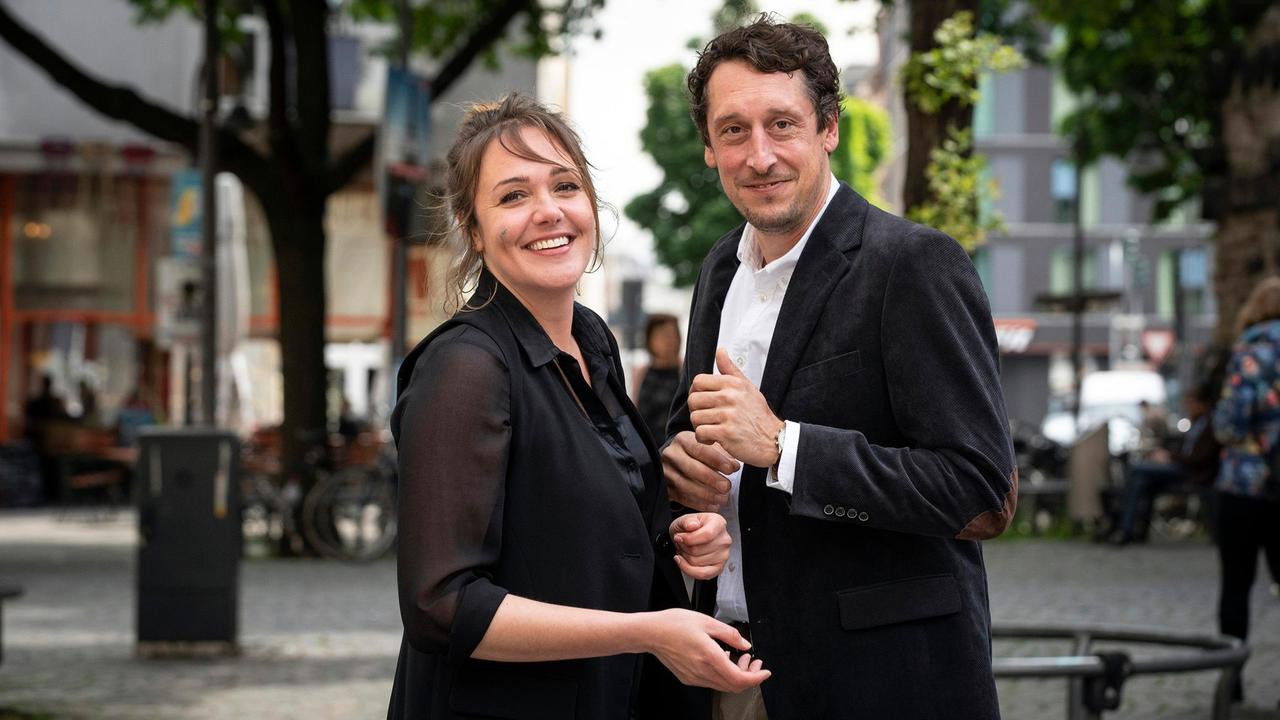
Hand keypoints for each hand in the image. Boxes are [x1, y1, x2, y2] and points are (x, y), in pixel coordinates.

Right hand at [644, 609, 769, 691]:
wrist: (650, 633)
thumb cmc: (674, 624)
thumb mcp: (706, 621)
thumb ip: (729, 634)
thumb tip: (745, 644)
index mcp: (710, 657)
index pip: (740, 679)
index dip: (757, 678)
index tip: (764, 671)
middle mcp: (702, 671)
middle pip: (734, 686)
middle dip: (749, 675)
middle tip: (753, 661)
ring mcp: (694, 677)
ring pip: (723, 685)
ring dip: (736, 674)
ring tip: (738, 656)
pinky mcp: (688, 678)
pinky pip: (711, 682)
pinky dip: (722, 674)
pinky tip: (721, 658)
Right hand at [662, 431, 739, 510]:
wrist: (678, 460)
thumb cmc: (699, 453)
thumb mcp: (708, 446)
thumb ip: (721, 453)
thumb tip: (735, 465)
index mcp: (682, 440)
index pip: (700, 449)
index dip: (717, 460)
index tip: (732, 469)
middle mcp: (670, 454)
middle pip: (691, 468)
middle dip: (711, 479)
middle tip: (727, 487)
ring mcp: (665, 471)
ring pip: (685, 485)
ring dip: (706, 494)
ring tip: (722, 499)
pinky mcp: (664, 487)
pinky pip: (681, 498)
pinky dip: (698, 504)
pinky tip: (713, 506)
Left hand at [670, 512, 730, 579]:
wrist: (690, 535)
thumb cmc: (689, 527)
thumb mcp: (684, 519)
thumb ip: (687, 521)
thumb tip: (692, 525)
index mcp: (718, 523)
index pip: (707, 535)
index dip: (689, 538)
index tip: (679, 537)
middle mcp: (724, 540)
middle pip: (698, 550)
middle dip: (684, 547)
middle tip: (682, 542)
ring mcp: (723, 555)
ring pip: (696, 562)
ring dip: (685, 557)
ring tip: (685, 549)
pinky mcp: (719, 568)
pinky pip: (702, 574)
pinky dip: (688, 569)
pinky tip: (683, 561)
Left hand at [689, 349, 784, 467]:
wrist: (774, 439)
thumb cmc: (758, 414)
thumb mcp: (747, 387)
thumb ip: (730, 370)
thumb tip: (720, 350)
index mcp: (733, 383)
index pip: (698, 381)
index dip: (696, 393)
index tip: (704, 403)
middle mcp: (730, 397)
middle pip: (693, 400)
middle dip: (696, 411)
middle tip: (707, 418)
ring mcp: (728, 415)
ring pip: (695, 417)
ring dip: (700, 426)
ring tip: (712, 428)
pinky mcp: (726, 433)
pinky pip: (700, 432)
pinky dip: (704, 438)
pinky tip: (714, 439)